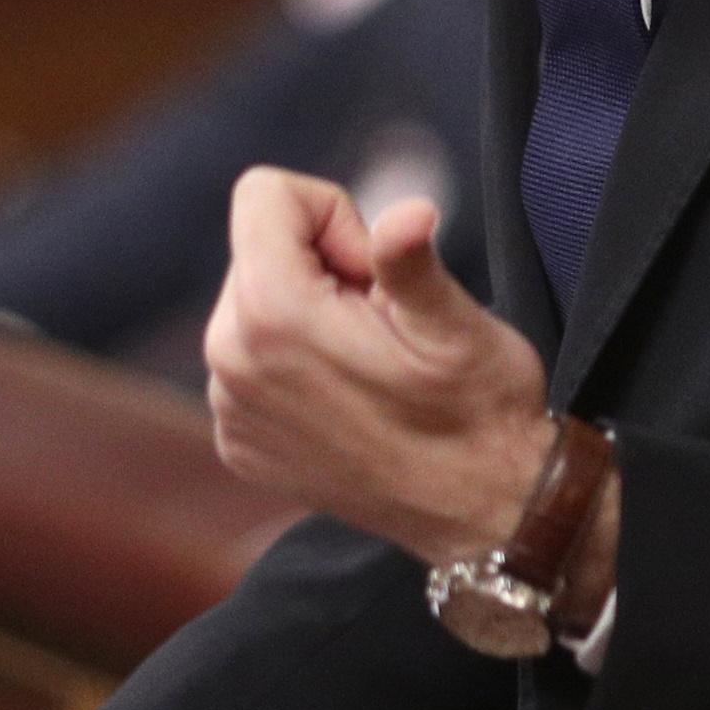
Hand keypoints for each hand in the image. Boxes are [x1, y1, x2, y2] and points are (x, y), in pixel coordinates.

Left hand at [203, 170, 563, 571]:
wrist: (482, 515)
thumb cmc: (479, 414)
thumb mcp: (456, 327)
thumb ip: (410, 261)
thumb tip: (407, 213)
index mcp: (273, 316)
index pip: (263, 194)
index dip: (334, 215)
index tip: (374, 272)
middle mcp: (228, 360)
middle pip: (258, 248)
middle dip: (319, 266)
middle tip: (381, 324)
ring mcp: (227, 408)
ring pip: (252, 303)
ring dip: (305, 315)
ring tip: (368, 365)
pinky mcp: (236, 439)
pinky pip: (249, 362)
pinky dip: (293, 365)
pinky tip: (349, 400)